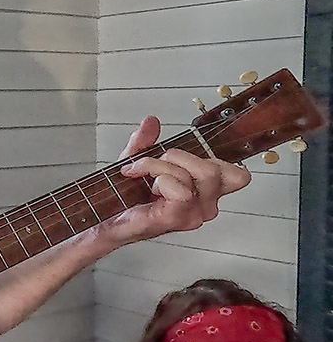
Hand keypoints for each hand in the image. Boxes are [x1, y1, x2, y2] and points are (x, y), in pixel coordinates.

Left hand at [92, 116, 250, 252]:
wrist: (104, 220)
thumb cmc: (125, 198)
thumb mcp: (136, 160)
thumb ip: (145, 141)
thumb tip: (151, 121)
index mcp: (204, 193)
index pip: (237, 176)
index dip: (213, 159)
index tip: (179, 158)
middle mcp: (204, 206)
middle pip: (213, 169)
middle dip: (177, 157)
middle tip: (153, 164)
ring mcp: (192, 215)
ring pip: (199, 175)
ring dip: (163, 166)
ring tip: (144, 174)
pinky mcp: (175, 219)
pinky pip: (182, 190)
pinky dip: (161, 178)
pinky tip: (147, 185)